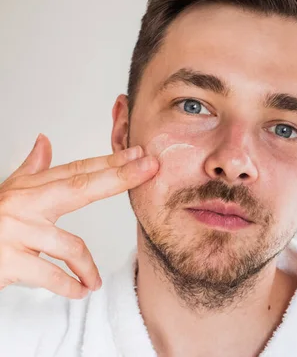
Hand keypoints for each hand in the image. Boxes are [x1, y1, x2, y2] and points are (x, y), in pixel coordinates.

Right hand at [0, 134, 157, 298]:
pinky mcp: (9, 261)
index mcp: (29, 190)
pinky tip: (80, 291)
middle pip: (80, 187)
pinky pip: (51, 275)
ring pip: (70, 246)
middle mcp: (24, 205)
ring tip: (92, 281)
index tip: (140, 156)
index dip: (111, 163)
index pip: (77, 172)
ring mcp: (16, 232)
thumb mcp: (7, 194)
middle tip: (148, 169)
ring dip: (87, 268)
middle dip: (118, 178)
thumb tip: (45, 141)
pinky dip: (69, 286)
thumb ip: (31, 171)